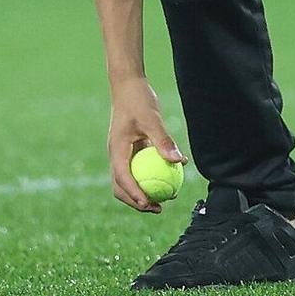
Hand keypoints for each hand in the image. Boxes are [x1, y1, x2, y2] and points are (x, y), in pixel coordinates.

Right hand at [107, 78, 185, 212]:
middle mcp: (116, 155)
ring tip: (164, 200)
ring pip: (130, 181)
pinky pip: (141, 169)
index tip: (148, 204)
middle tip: (158, 208)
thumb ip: (163, 140)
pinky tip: (173, 177)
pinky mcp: (132, 151)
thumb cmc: (138, 101)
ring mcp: (123, 154)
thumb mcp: (152, 119)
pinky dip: (153, 176)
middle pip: (121, 187)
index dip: (134, 194)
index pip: (122, 178)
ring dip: (144, 193)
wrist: (129, 87)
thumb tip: (178, 161)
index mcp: (116, 150)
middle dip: (137, 202)